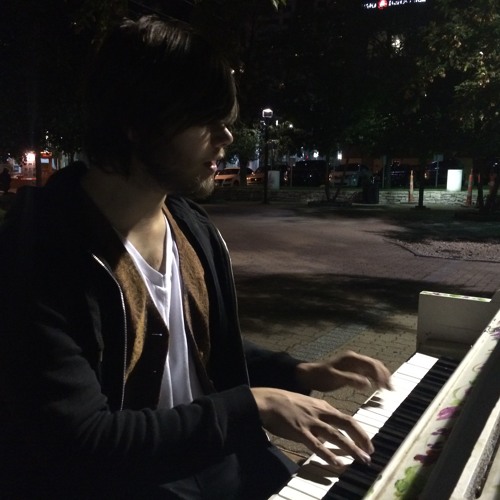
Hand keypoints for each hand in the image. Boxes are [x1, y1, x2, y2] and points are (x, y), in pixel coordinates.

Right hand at [251, 387, 373, 466]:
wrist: (267, 400)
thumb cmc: (284, 403)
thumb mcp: (306, 405)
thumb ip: (319, 414)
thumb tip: (329, 427)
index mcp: (322, 406)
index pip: (347, 419)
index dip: (360, 432)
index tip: (368, 444)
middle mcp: (319, 413)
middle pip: (347, 424)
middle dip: (362, 439)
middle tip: (370, 453)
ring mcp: (310, 422)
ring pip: (336, 435)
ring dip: (351, 448)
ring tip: (361, 460)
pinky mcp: (299, 431)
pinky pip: (316, 444)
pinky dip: (328, 454)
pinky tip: (337, 463)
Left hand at [295, 350, 391, 392]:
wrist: (310, 375)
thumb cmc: (321, 377)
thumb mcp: (335, 378)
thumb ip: (351, 380)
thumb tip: (367, 384)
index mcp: (351, 359)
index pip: (371, 364)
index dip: (380, 375)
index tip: (385, 387)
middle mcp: (354, 359)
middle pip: (375, 364)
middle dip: (384, 375)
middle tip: (391, 389)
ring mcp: (353, 363)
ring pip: (372, 367)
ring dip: (381, 376)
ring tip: (388, 388)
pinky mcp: (352, 369)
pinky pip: (367, 372)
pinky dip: (375, 378)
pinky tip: (377, 387)